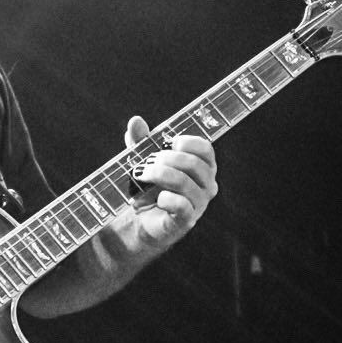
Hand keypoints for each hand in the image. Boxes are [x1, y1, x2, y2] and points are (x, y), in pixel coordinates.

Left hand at [118, 115, 217, 254]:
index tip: (170, 143)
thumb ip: (141, 142)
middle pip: (194, 164)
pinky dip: (168, 199)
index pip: (206, 149)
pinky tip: (158, 198)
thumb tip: (135, 121)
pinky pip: (182, 206)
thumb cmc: (150, 188)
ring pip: (185, 183)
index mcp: (202, 168)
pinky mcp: (186, 221)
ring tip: (141, 175)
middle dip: (167, 159)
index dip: (189, 143)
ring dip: (159, 175)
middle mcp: (206, 185)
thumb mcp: (144, 161)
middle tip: (147, 163)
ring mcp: (199, 204)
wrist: (142, 220)